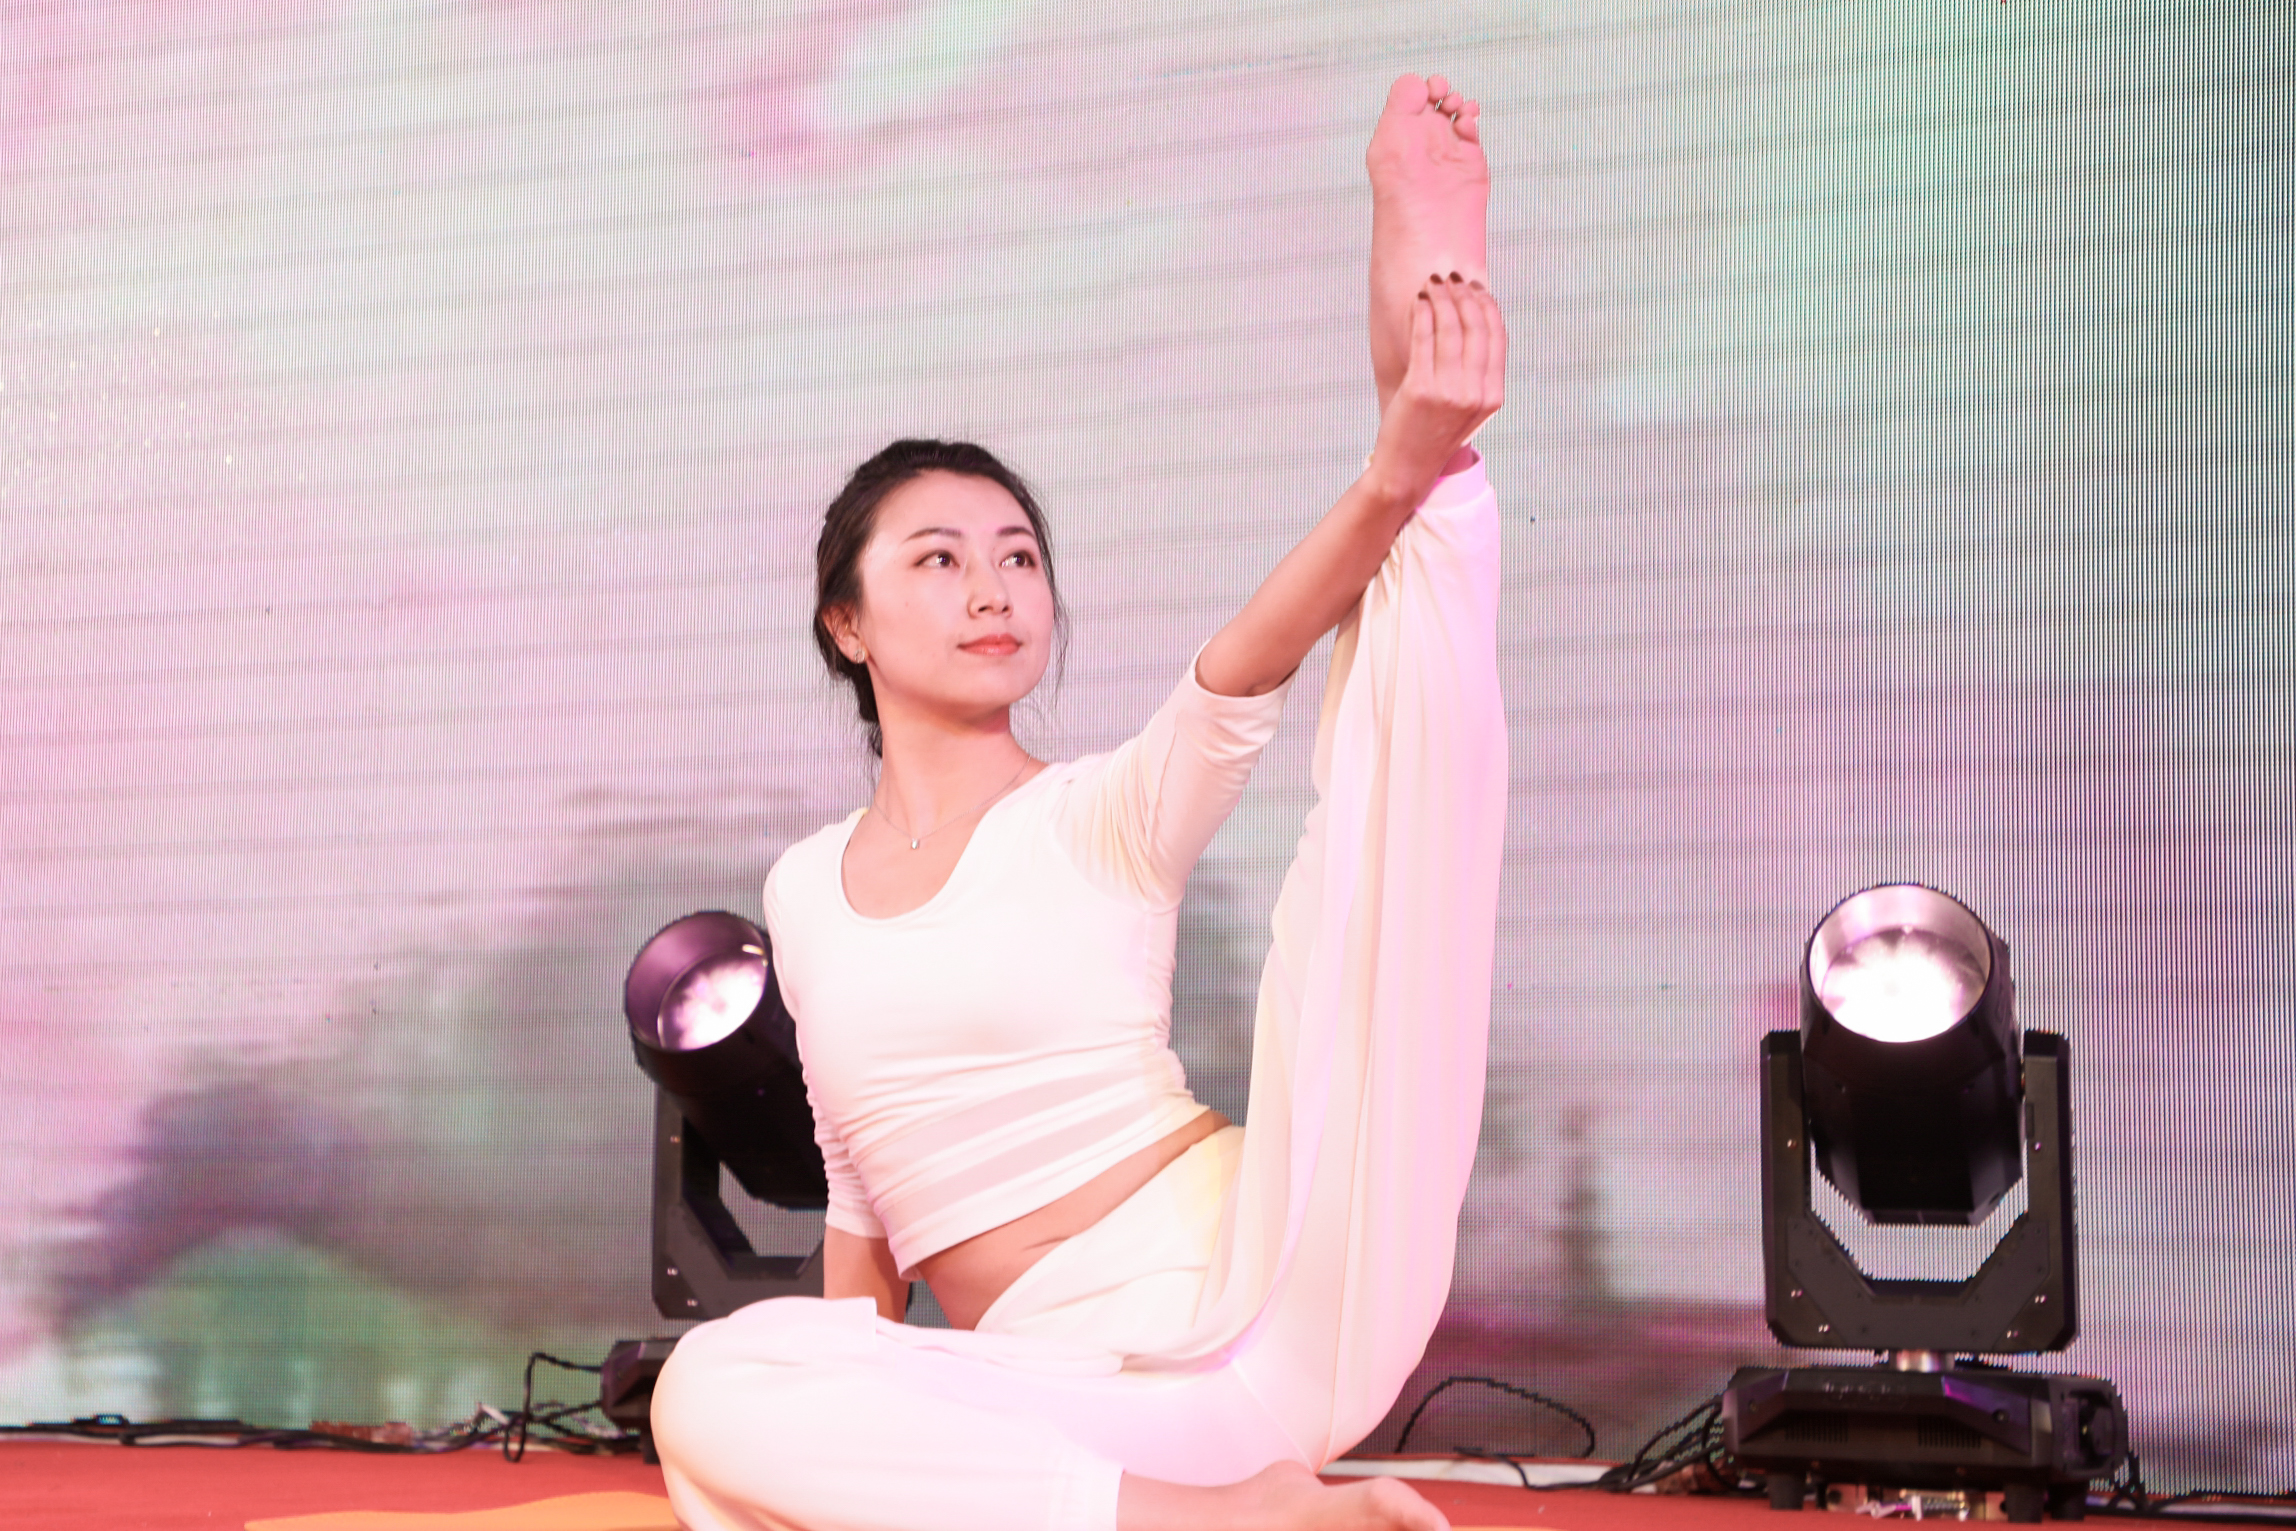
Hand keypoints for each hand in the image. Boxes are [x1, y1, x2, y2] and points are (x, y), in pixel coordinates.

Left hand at [1367, 274, 1505, 503]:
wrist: (1406, 470)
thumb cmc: (1432, 434)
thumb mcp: (1466, 409)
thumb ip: (1476, 375)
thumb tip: (1474, 325)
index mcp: (1492, 396)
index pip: (1497, 337)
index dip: (1487, 306)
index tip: (1476, 287)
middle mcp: (1476, 393)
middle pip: (1476, 326)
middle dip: (1464, 295)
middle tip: (1451, 278)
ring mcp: (1450, 392)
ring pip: (1450, 327)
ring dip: (1442, 297)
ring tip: (1432, 283)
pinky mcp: (1421, 389)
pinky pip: (1424, 338)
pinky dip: (1422, 312)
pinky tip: (1418, 300)